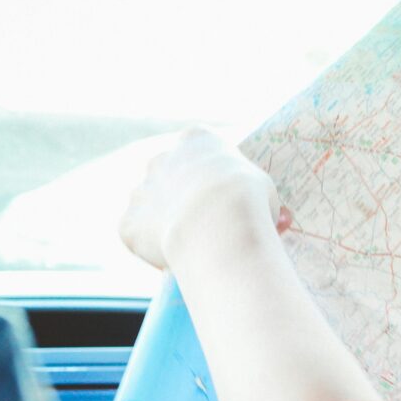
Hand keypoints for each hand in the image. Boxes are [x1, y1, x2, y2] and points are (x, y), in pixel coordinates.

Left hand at [120, 127, 291, 269]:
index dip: (217, 177)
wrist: (217, 227)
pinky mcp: (129, 225)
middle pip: (171, 177)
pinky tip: (177, 260)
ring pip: (152, 208)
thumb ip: (253, 195)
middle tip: (213, 226)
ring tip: (195, 247)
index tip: (230, 197)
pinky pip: (141, 238)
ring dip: (167, 223)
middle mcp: (161, 159)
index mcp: (196, 140)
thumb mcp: (265, 190)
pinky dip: (155, 250)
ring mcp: (140, 192)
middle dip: (187, 198)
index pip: (201, 151)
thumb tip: (271, 216)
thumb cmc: (249, 202)